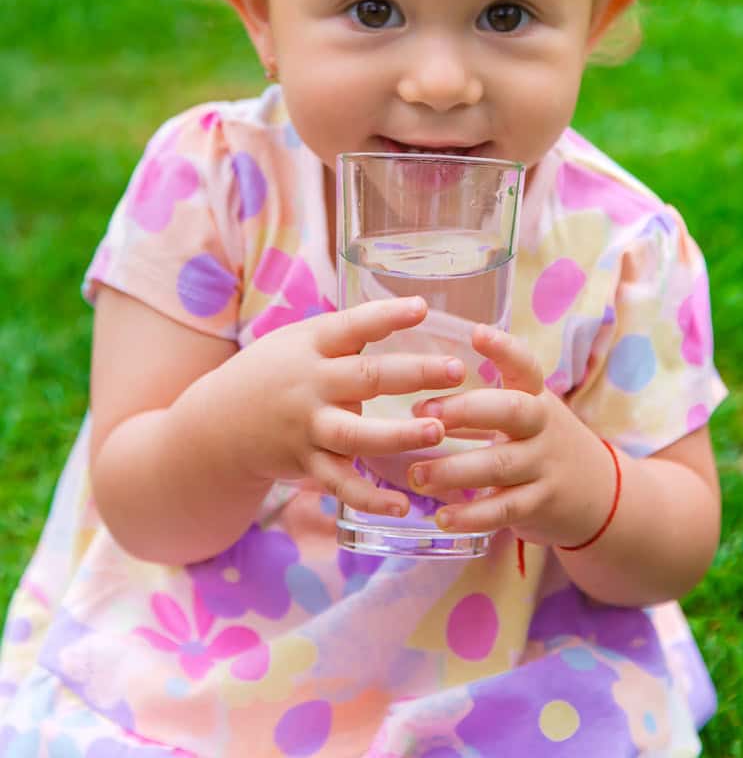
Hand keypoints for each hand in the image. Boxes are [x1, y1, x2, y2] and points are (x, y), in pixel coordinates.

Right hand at [220, 296, 465, 516]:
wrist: (215, 426)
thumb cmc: (273, 372)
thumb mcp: (298, 341)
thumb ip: (345, 334)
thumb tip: (405, 312)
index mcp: (311, 346)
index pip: (351, 326)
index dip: (385, 316)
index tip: (421, 307)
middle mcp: (311, 384)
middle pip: (365, 377)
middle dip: (413, 374)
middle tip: (457, 370)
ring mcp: (308, 427)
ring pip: (355, 434)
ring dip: (398, 435)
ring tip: (437, 432)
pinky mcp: (307, 463)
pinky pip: (341, 484)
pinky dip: (371, 498)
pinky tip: (403, 506)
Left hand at [407, 324, 613, 546]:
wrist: (601, 495)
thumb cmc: (542, 444)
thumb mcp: (525, 416)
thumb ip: (481, 408)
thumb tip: (418, 403)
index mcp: (535, 396)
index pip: (525, 365)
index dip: (503, 349)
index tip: (477, 333)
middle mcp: (542, 425)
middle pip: (510, 410)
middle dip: (466, 410)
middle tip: (423, 413)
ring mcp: (544, 466)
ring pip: (499, 464)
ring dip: (453, 470)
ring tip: (416, 475)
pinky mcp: (541, 504)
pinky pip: (504, 509)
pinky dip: (472, 516)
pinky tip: (444, 518)